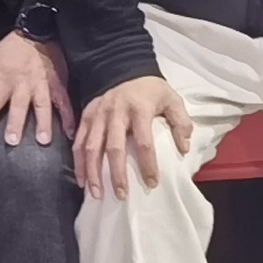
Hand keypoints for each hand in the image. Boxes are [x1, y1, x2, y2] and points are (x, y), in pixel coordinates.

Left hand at [0, 34, 71, 146]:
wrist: (37, 30)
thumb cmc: (9, 49)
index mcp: (3, 79)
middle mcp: (23, 84)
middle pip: (18, 107)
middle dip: (15, 124)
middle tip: (13, 142)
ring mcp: (42, 85)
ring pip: (42, 106)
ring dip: (43, 123)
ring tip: (44, 140)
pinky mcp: (58, 84)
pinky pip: (63, 102)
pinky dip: (68, 117)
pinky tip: (70, 132)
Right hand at [76, 75, 195, 198]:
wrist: (123, 66)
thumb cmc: (150, 89)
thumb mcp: (171, 99)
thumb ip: (181, 122)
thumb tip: (184, 148)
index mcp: (139, 109)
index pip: (144, 141)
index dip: (148, 164)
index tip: (152, 183)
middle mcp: (116, 112)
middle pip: (114, 148)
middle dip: (116, 174)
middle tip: (121, 196)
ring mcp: (98, 114)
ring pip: (92, 147)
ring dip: (93, 173)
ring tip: (96, 194)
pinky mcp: (86, 116)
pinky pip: (79, 142)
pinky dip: (78, 162)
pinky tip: (82, 180)